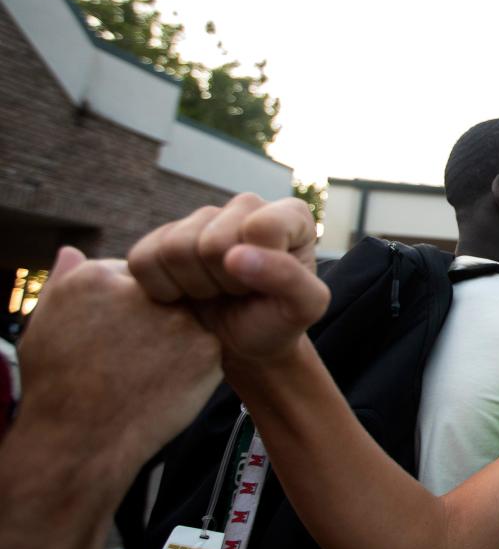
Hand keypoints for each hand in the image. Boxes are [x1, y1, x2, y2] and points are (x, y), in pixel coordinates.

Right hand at [17, 247, 222, 466]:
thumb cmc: (57, 387)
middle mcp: (142, 290)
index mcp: (96, 276)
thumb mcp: (43, 325)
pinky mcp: (206, 346)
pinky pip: (207, 344)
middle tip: (137, 352)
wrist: (81, 441)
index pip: (135, 273)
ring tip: (148, 369)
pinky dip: (194, 361)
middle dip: (159, 314)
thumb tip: (72, 251)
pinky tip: (168, 382)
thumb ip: (63, 282)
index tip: (117, 331)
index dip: (128, 305)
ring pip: (189, 315)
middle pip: (167, 290)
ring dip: (178, 336)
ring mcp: (178, 318)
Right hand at [128, 193, 328, 361]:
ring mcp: (201, 218)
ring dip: (196, 286)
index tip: (269, 284)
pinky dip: (164, 290)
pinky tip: (189, 293)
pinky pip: (143, 260)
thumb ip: (290, 279)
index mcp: (291, 215)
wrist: (243, 343)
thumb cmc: (278, 320)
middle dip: (226, 281)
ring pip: (175, 249)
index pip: (262, 228)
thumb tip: (235, 256)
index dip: (261, 268)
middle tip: (240, 293)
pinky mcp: (161, 238)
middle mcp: (246, 206)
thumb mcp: (305, 308)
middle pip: (213, 241)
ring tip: (217, 293)